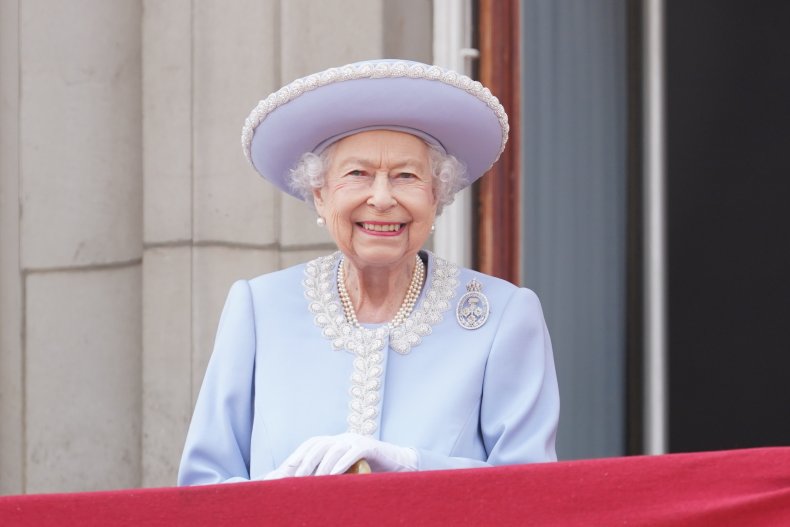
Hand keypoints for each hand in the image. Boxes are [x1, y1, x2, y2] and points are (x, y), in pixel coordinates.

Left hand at [264, 433, 417, 478]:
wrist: (400, 464)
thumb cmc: (371, 471)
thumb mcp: (348, 472)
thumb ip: (331, 475)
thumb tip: (308, 488)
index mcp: (336, 442)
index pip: (312, 444)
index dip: (298, 454)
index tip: (285, 469)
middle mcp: (344, 438)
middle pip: (319, 444)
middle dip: (306, 460)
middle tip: (296, 478)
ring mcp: (357, 440)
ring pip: (334, 448)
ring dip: (323, 465)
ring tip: (314, 481)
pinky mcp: (370, 446)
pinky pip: (354, 451)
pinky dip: (343, 462)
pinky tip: (335, 474)